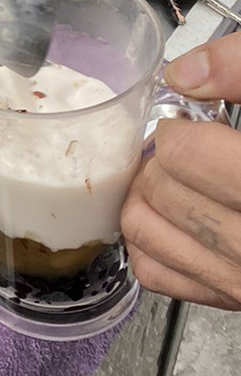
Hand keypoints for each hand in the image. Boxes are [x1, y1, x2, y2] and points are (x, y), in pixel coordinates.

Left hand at [121, 32, 240, 306]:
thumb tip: (187, 74)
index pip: (187, 155)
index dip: (183, 124)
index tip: (196, 117)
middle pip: (163, 189)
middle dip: (165, 156)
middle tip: (188, 141)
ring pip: (144, 231)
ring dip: (150, 193)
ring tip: (179, 173)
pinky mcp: (238, 301)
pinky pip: (156, 273)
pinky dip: (154, 240)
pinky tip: (180, 215)